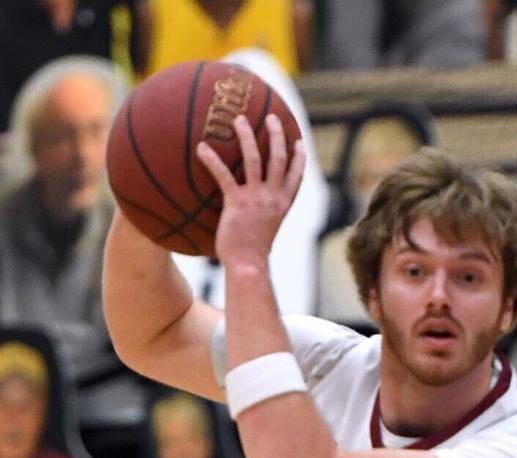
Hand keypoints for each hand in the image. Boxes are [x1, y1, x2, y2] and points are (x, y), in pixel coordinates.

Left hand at [196, 113, 305, 270]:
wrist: (248, 265)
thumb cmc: (253, 252)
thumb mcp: (266, 231)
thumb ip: (264, 215)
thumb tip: (254, 211)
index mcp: (283, 204)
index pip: (296, 175)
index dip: (299, 157)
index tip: (298, 141)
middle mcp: (273, 197)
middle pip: (279, 159)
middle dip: (276, 135)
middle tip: (271, 117)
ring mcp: (256, 199)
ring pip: (255, 160)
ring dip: (247, 137)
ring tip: (238, 120)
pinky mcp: (237, 203)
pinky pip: (224, 176)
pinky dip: (212, 160)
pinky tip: (201, 147)